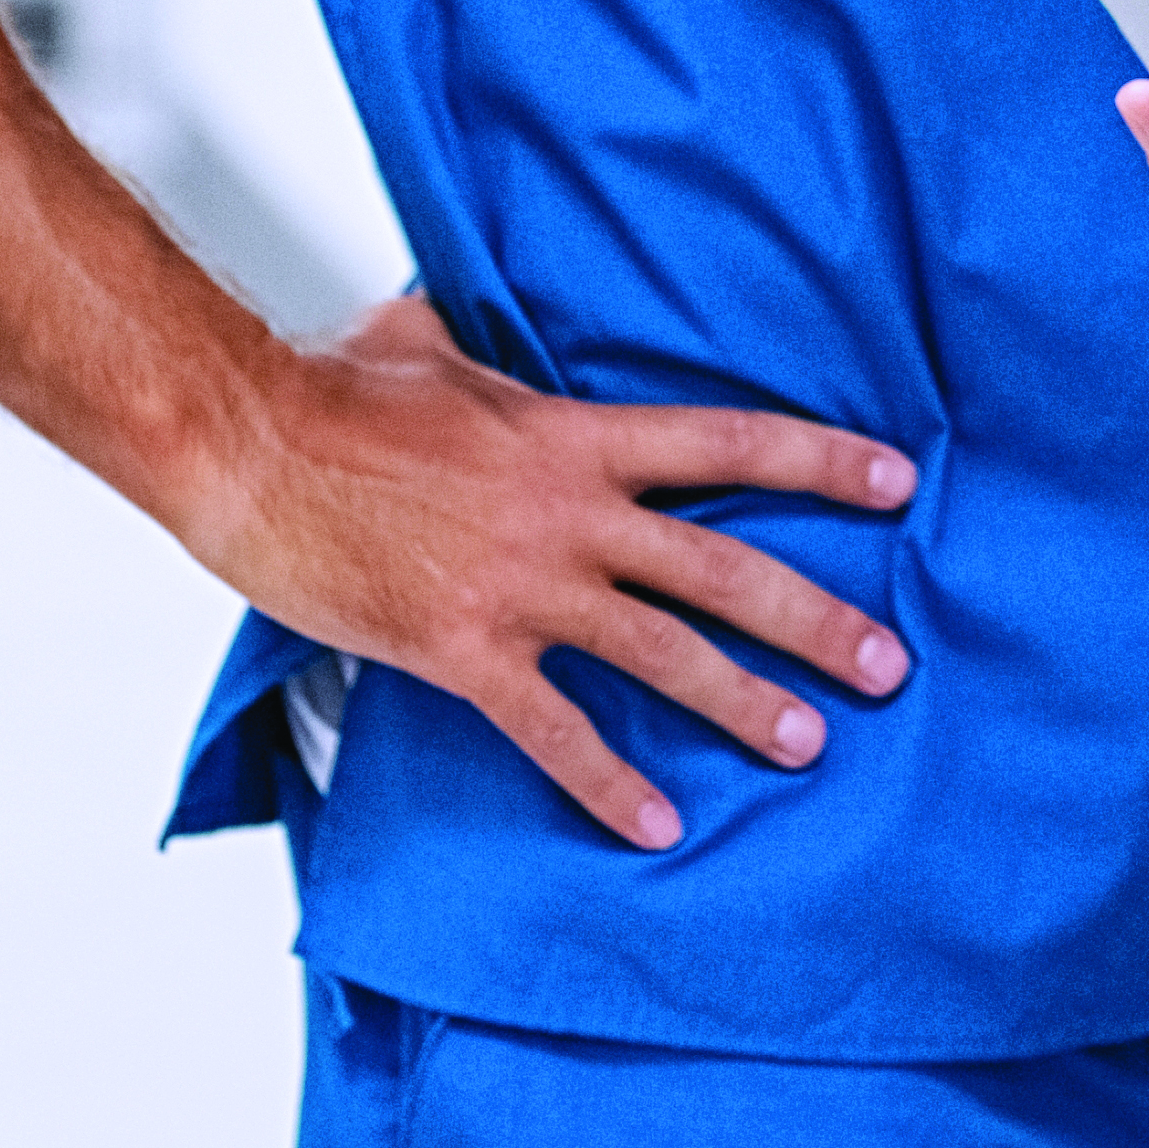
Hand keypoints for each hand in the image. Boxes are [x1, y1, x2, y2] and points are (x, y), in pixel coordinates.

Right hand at [200, 295, 918, 852]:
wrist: (248, 448)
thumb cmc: (334, 391)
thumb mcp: (434, 345)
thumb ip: (488, 353)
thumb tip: (475, 322)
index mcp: (578, 436)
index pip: (731, 444)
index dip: (822, 463)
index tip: (899, 482)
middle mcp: (571, 514)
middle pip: (723, 568)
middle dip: (816, 618)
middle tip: (889, 662)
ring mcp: (522, 588)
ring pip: (662, 654)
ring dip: (743, 703)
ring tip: (809, 743)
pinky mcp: (463, 651)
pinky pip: (553, 731)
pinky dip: (609, 783)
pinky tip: (659, 825)